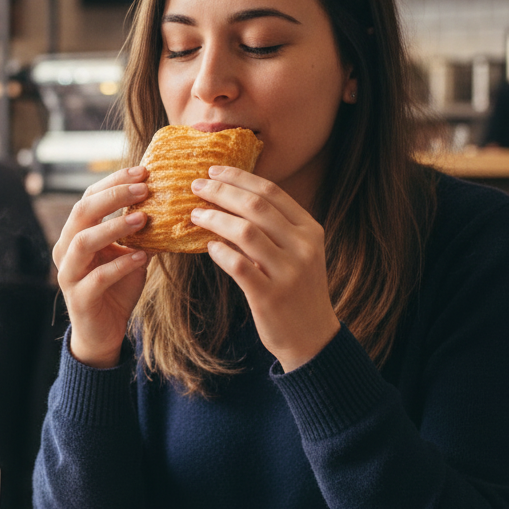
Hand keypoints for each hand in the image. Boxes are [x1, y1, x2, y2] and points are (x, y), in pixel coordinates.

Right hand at [53, 166, 151, 367]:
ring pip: (83, 241)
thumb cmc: (116, 288)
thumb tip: (167, 203)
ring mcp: (69, 274)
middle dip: (113, 196)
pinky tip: (143, 257)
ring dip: (114, 226)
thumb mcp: (128, 254)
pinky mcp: (80, 298)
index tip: (143, 171)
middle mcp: (65, 249)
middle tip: (144, 188)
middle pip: (82, 211)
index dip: (114, 182)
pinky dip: (121, 264)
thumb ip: (137, 232)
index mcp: (75, 233)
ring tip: (143, 219)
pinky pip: (97, 277)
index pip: (88, 197)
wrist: (104, 332)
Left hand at [189, 166, 339, 371]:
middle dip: (221, 191)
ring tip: (195, 214)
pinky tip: (208, 246)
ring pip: (245, 231)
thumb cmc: (297, 291)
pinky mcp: (270, 296)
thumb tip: (231, 199)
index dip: (239, 177)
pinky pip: (238, 265)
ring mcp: (288, 272)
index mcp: (310, 230)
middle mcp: (303, 247)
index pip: (272, 192)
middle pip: (255, 205)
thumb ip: (274, 228)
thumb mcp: (297, 254)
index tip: (214, 171)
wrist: (313, 338)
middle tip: (196, 186)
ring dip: (214, 218)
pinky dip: (220, 252)